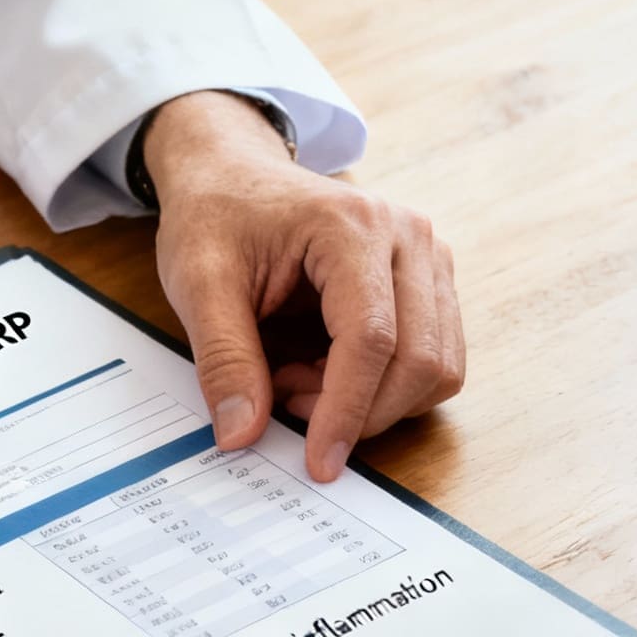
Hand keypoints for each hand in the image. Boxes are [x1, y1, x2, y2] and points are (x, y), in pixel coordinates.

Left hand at [145, 91, 464, 481]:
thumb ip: (223, 358)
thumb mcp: (198, 282)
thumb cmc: (217, 216)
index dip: (347, 410)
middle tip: (285, 403)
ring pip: (437, 367)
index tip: (317, 462)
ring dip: (374, 400)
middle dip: (359, 410)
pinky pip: (434, 357)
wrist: (234, 174)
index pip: (372, 340)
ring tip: (301, 379)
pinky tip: (328, 369)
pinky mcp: (431, 280)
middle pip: (420, 360)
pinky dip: (385, 385)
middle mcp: (408, 236)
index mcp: (352, 225)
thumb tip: (242, 434)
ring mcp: (429, 256)